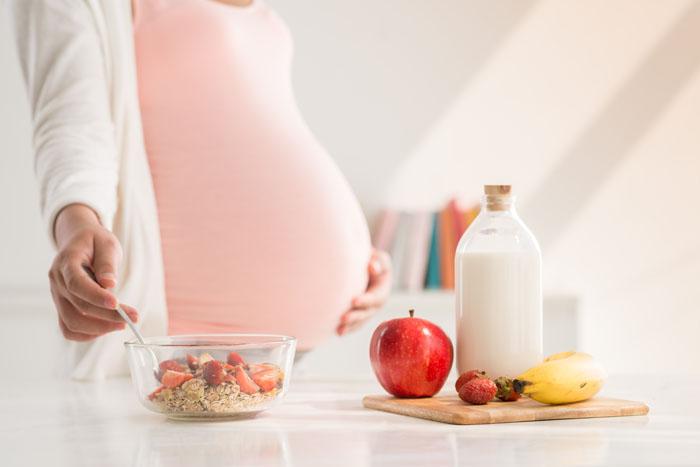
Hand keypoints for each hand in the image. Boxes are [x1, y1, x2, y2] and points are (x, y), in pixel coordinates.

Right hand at [49, 204, 137, 340]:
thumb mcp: (106, 243)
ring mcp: (58, 297)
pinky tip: (108, 327)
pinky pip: (69, 328)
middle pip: (78, 307)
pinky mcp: (63, 307)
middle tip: (134, 317)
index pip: (77, 284)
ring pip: (72, 323)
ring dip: (99, 328)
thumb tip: (109, 284)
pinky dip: (88, 334)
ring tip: (123, 323)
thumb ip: (107, 263)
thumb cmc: (95, 241)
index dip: (96, 296)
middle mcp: (57, 282)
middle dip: (107, 316)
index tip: (118, 304)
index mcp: (66, 262)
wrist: (78, 241)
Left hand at [336, 249, 391, 335]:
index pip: (375, 297)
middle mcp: (377, 304)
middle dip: (356, 316)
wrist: (368, 268)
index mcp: (382, 290)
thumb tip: (372, 267)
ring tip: (339, 330)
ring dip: (350, 326)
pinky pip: (355, 324)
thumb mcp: (379, 258)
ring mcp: (369, 311)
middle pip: (367, 312)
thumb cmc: (372, 260)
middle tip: (343, 318)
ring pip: (360, 321)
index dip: (366, 300)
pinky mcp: (361, 314)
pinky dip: (347, 328)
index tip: (354, 301)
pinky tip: (337, 332)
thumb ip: (379, 262)